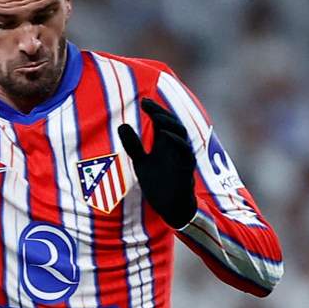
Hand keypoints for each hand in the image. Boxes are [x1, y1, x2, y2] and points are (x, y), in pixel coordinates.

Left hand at [117, 100, 197, 228]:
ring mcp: (182, 156)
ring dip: (169, 123)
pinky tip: (165, 134)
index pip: (162, 121)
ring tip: (155, 115)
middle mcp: (175, 146)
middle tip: (147, 103)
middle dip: (160, 111)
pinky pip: (185, 151)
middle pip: (172, 122)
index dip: (155, 110)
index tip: (143, 101)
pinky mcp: (187, 168)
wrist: (171, 207)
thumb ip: (134, 145)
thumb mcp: (141, 163)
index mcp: (165, 143)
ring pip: (181, 133)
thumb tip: (121, 125)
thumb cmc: (159, 183)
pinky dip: (176, 141)